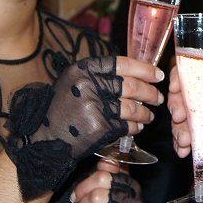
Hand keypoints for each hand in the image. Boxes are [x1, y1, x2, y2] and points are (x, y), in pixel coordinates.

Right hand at [4, 56, 162, 199]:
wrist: (43, 137)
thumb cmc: (62, 109)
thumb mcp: (74, 82)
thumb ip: (100, 76)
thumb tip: (137, 74)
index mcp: (83, 69)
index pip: (122, 64)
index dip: (144, 69)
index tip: (158, 75)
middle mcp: (88, 85)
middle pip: (131, 86)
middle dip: (150, 93)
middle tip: (159, 98)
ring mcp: (93, 107)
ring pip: (131, 107)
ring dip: (145, 113)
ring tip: (149, 116)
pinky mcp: (98, 128)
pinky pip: (125, 126)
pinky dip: (135, 127)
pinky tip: (137, 127)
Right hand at [167, 61, 202, 177]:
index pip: (199, 68)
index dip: (184, 73)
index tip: (177, 87)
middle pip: (183, 91)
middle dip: (176, 103)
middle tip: (180, 117)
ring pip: (181, 115)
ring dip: (177, 127)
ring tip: (185, 140)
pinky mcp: (202, 135)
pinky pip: (184, 136)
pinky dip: (180, 143)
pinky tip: (185, 150)